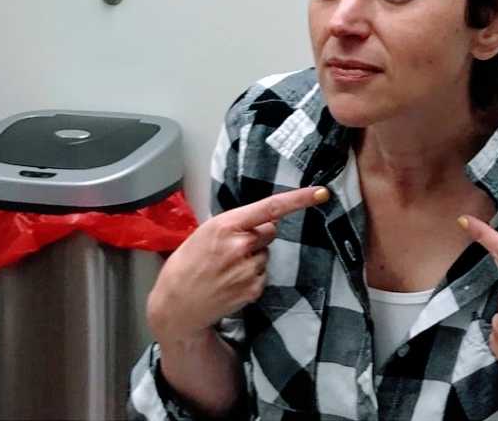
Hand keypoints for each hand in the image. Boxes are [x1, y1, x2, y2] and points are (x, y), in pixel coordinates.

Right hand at [148, 186, 328, 343]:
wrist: (176, 306)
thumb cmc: (187, 264)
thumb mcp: (206, 232)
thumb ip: (237, 223)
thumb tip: (267, 219)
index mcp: (226, 225)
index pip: (270, 208)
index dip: (299, 199)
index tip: (321, 192)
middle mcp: (240, 246)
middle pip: (270, 231)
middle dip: (258, 236)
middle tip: (231, 249)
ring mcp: (248, 270)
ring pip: (266, 254)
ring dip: (252, 258)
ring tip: (226, 269)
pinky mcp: (253, 290)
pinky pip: (263, 274)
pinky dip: (251, 277)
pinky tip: (230, 282)